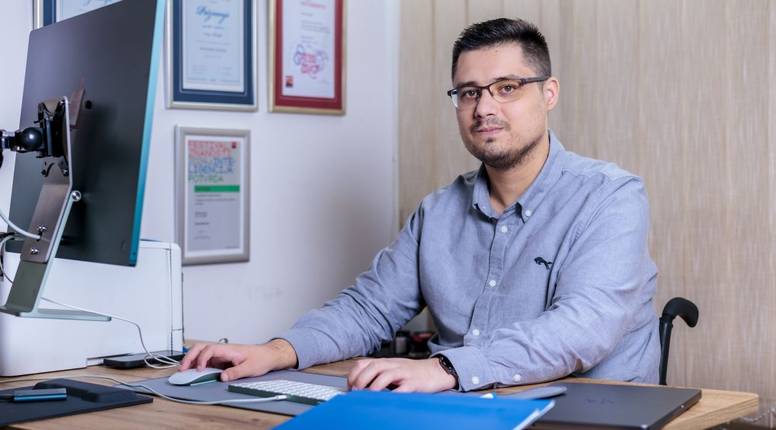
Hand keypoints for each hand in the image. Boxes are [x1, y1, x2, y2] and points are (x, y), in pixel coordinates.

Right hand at [179, 339, 297, 381]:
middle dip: (190, 356)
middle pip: (201, 347)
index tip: (199, 369)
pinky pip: (207, 359)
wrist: (268, 355)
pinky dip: (198, 363)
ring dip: (192, 359)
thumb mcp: (250, 368)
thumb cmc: (261, 358)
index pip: (210, 349)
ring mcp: (222, 354)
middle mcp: (223, 350)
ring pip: (202, 352)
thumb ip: (236, 372)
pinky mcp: (222, 359)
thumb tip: (222, 377)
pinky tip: (193, 370)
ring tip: (183, 369)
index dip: (202, 358)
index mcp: (229, 349)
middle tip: (182, 368)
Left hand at [347, 357, 456, 392]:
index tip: (349, 385)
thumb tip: (358, 384)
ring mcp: (404, 374)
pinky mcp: (415, 383)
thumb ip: (378, 373)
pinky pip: (403, 388)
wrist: (436, 371)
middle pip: (374, 367)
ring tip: (367, 395)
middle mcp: (394, 365)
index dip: (354, 374)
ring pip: (386, 375)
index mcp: (387, 362)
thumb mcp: (393, 368)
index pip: (365, 363)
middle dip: (361, 379)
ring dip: (374, 385)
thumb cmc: (413, 372)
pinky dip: (394, 394)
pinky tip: (387, 399)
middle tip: (355, 391)